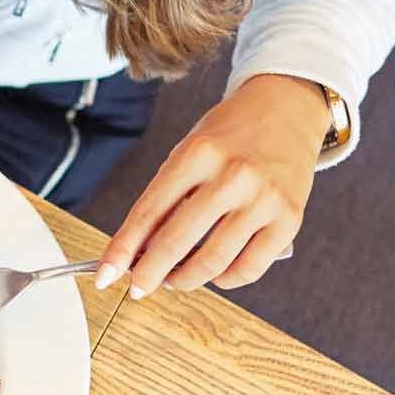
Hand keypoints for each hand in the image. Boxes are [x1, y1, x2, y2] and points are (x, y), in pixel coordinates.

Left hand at [98, 74, 330, 296]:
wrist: (286, 107)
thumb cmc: (229, 134)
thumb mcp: (189, 151)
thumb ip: (166, 197)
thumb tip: (139, 250)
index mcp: (198, 153)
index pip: (148, 211)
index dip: (122, 249)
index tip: (105, 275)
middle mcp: (233, 175)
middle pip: (177, 241)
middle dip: (149, 274)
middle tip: (137, 287)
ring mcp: (264, 199)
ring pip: (213, 261)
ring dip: (186, 280)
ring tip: (174, 280)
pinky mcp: (290, 220)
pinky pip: (250, 268)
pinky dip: (225, 279)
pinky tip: (214, 274)